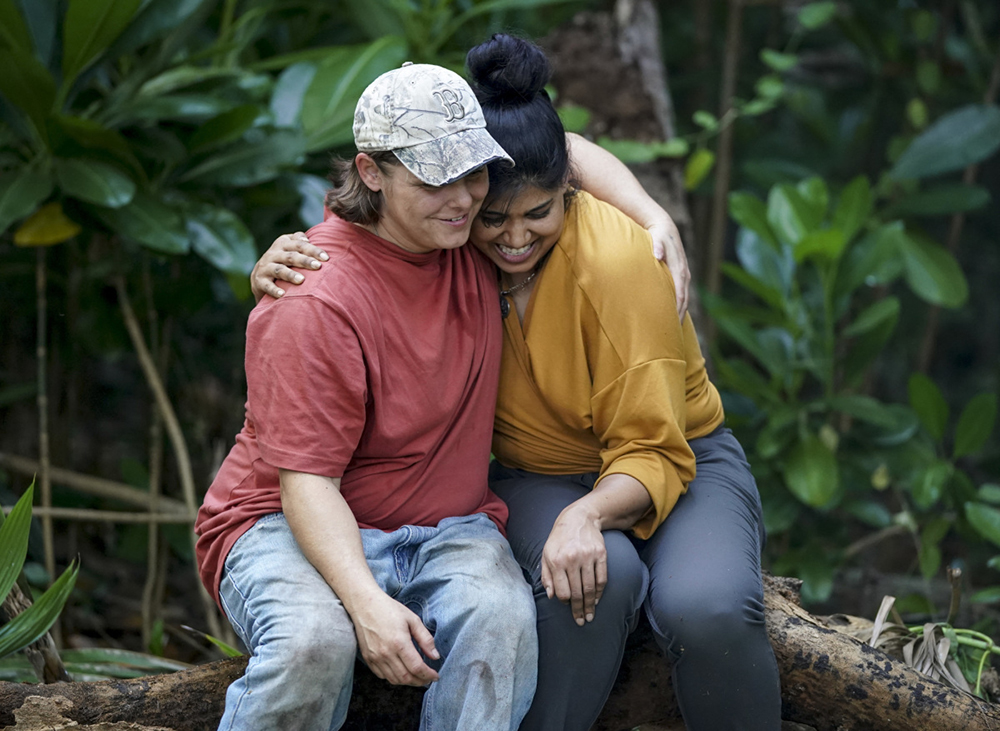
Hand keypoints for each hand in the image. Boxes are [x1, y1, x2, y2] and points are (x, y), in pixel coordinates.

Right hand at [250, 232, 328, 301]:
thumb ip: (299, 240)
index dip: (313, 250)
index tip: (326, 258)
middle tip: (317, 266)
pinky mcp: (259, 281)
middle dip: (304, 261)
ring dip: (290, 275)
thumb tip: (308, 240)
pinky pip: (267, 285)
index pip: (299, 245)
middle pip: (290, 256)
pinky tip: (282, 294)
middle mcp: (273, 254)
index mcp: (283, 244)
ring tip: (301, 280)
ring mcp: (265, 267)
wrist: (258, 276)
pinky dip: (274, 290)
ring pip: (279, 270)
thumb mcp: (289, 247)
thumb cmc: (282, 260)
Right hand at [350, 591, 439, 686]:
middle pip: (406, 678)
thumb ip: (425, 639)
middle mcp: (386, 653)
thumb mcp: (412, 619)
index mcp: (399, 643)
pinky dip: (393, 678)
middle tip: (428, 679)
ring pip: (394, 680)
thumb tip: (435, 656)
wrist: (364, 604)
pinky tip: (401, 672)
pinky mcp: (368, 659)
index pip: (417, 668)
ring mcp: (375, 658)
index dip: (428, 675)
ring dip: (407, 682)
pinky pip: (382, 676)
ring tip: (417, 677)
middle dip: (420, 682)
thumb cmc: (389, 609)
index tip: (436, 676)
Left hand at [540, 504, 607, 626]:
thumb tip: (551, 596)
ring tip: (590, 615)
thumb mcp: (546, 554)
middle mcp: (572, 559)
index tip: (567, 606)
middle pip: (577, 593)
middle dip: (579, 610)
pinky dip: (600, 592)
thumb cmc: (559, 539)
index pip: (562, 591)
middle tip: (581, 621)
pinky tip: (597, 599)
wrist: (578, 518)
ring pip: (590, 588)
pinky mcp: (601, 554)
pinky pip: (602, 579)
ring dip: (591, 605)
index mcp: (556, 561)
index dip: (565, 602)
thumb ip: (546, 576)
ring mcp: (588, 557)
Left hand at [646, 217, 689, 319]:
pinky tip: (673, 314)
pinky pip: (681, 293)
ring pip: (684, 297)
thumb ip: (656, 246)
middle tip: (672, 332)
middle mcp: (684, 273)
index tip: (672, 321)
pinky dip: (679, 304)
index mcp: (679, 268)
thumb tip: (657, 255)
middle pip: (684, 299)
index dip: (677, 308)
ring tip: (674, 328)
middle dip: (679, 315)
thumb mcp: (657, 238)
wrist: (665, 228)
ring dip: (680, 312)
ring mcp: (684, 275)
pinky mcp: (680, 275)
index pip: (680, 293)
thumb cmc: (658, 235)